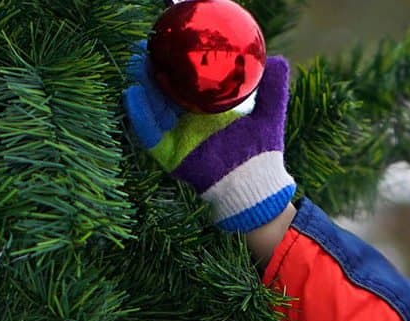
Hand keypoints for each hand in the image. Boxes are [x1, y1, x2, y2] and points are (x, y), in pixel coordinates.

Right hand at [123, 44, 295, 232]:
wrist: (258, 188)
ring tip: (136, 63)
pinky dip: (140, 114)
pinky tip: (133, 93)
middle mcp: (190, 123)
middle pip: (164, 92)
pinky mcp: (171, 155)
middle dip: (152, 70)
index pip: (187, 84)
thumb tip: (276, 59)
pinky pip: (150, 133)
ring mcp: (178, 138)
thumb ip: (273, 89)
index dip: (176, 64)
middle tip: (144, 46)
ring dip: (142, 85)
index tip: (169, 41)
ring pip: (153, 108)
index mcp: (209, 112)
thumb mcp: (269, 115)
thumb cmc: (263, 154)